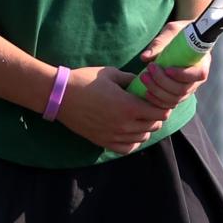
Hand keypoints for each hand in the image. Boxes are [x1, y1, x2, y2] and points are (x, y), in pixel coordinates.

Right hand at [53, 65, 170, 155]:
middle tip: (149, 107)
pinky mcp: (103, 141)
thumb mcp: (111, 74)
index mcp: (129, 106)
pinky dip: (132, 142)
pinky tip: (129, 132)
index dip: (163, 106)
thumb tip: (142, 83)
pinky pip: (126, 149)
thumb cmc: (84, 81)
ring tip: (139, 119)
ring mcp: (113, 135)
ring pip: (142, 138)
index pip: (160, 113)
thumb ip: (131, 79)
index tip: (157, 100)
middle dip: (155, 116)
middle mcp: (124, 125)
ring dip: (144, 128)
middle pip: (153, 126)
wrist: (59, 96)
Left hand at [128, 20, 209, 111]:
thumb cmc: (180, 34)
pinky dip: (157, 101)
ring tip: (143, 77)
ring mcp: (188, 89)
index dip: (182, 75)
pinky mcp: (177, 95)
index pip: (198, 75)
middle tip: (148, 69)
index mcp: (202, 63)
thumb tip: (145, 57)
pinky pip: (169, 104)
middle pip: (183, 90)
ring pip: (175, 99)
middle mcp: (197, 80)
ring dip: (157, 91)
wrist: (182, 41)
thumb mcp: (172, 31)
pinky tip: (146, 92)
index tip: (167, 69)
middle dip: (163, 82)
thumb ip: (160, 42)